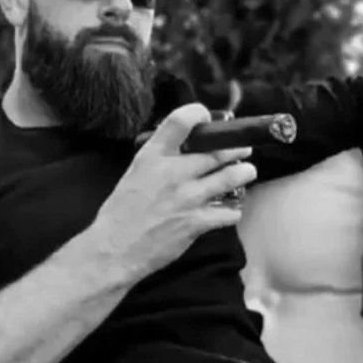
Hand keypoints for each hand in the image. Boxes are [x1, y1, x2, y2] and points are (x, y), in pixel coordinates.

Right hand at [90, 103, 256, 281]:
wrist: (114, 248)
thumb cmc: (120, 212)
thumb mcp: (135, 173)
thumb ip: (159, 159)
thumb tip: (182, 150)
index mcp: (153, 156)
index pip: (181, 121)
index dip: (199, 114)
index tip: (207, 118)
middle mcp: (173, 172)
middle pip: (216, 150)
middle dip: (236, 148)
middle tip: (243, 148)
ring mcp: (188, 197)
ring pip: (230, 177)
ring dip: (244, 173)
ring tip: (248, 171)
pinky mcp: (196, 222)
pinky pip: (228, 212)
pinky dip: (232, 210)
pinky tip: (231, 210)